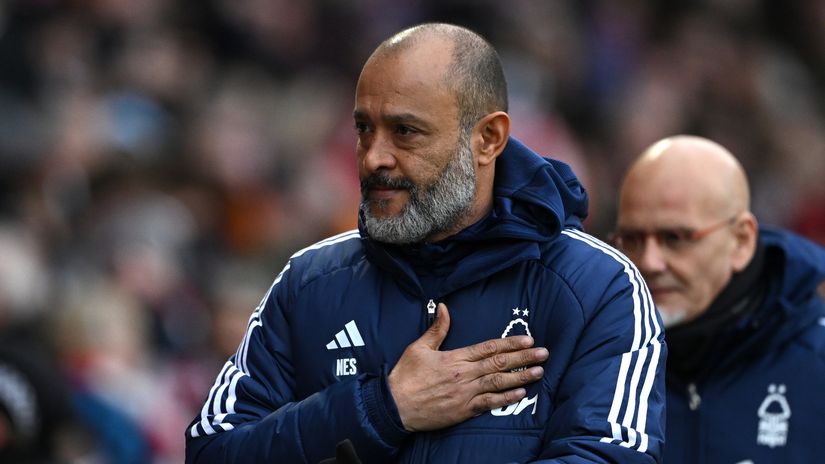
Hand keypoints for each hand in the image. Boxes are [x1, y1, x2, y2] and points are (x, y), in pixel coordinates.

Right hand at [387, 303, 548, 431]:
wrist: (395, 406)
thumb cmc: (406, 376)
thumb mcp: (419, 348)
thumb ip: (437, 329)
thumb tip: (445, 307)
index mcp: (455, 358)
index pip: (488, 348)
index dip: (510, 343)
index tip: (527, 339)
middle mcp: (464, 375)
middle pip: (499, 364)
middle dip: (523, 357)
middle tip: (544, 353)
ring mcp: (465, 394)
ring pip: (498, 383)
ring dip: (520, 377)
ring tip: (539, 372)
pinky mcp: (463, 410)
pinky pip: (489, 403)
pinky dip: (505, 398)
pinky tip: (520, 393)